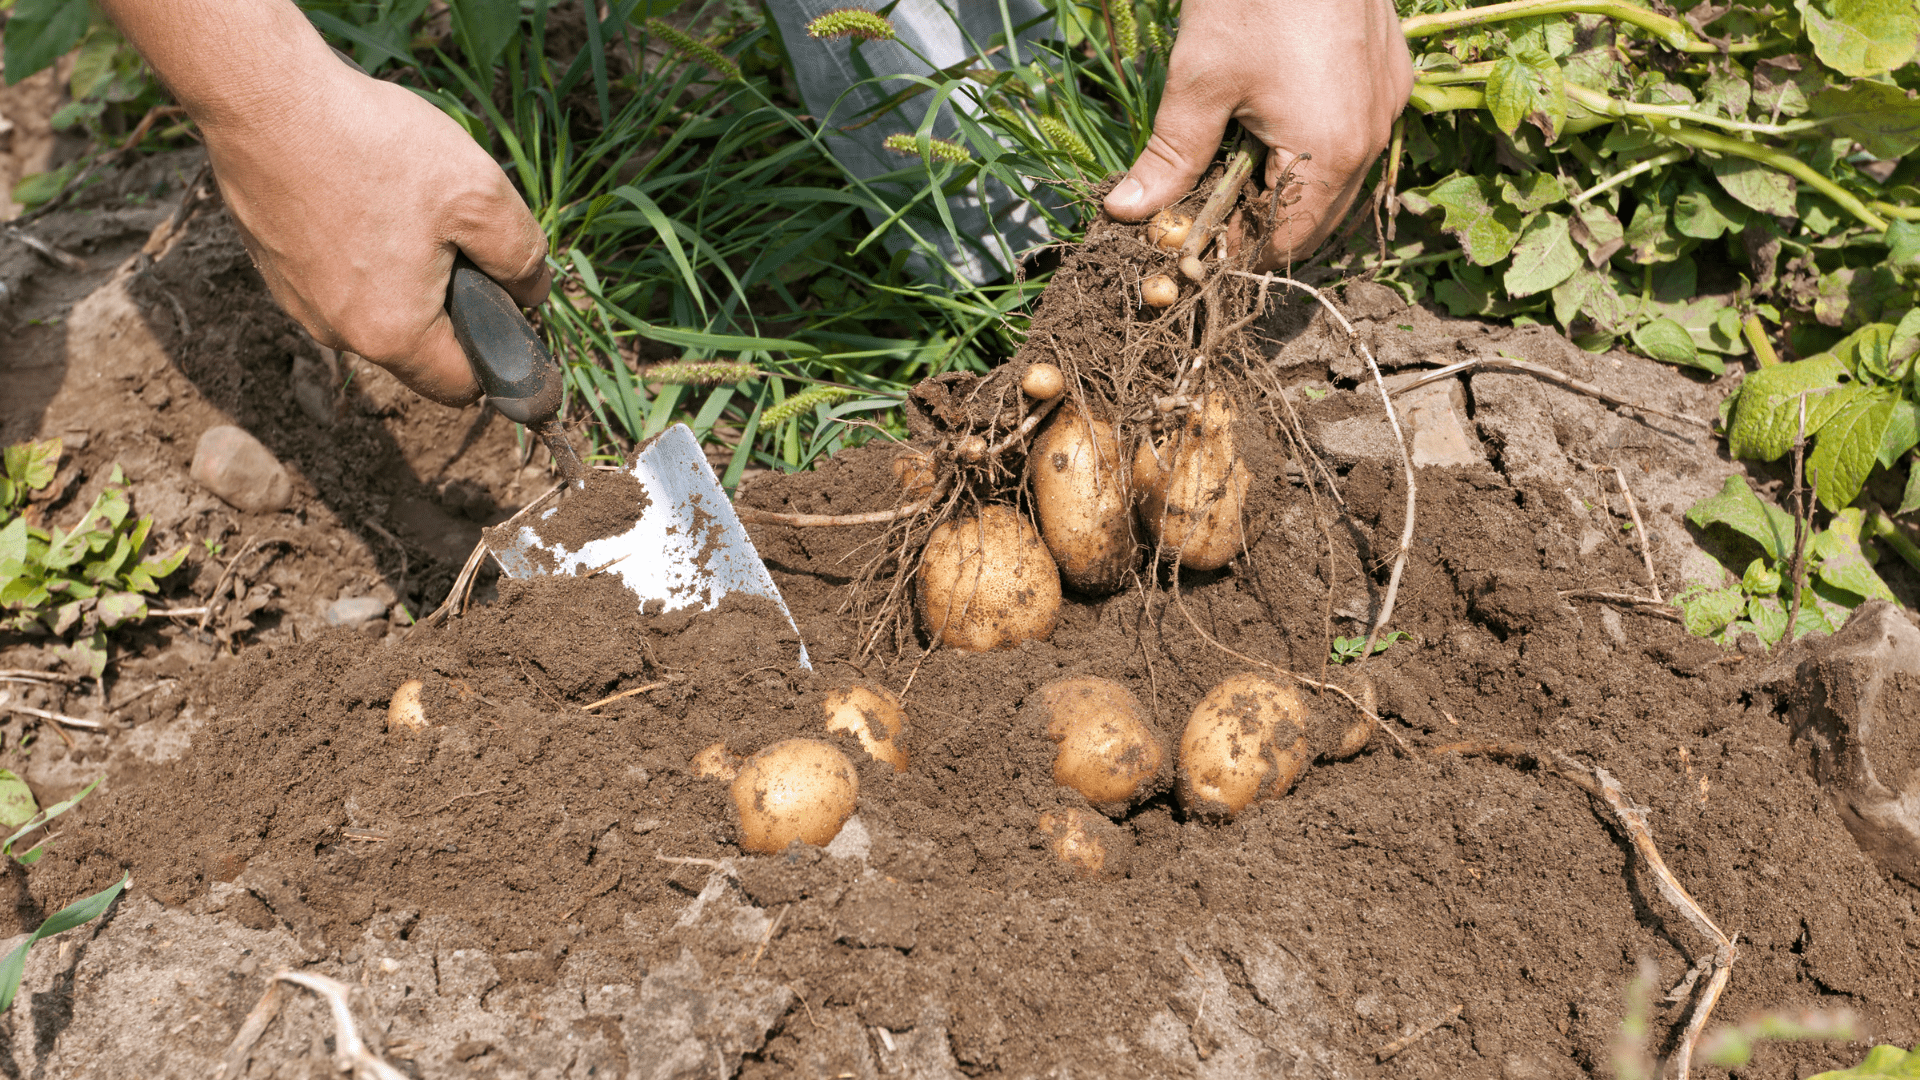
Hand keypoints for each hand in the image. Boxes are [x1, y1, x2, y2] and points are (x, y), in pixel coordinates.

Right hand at [203, 66, 551, 404]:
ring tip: (406, 207)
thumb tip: (533, 291)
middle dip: (450, 308)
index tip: (504, 298)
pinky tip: (362, 197)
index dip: (496, 349)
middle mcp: (337, 334)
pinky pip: (336, 280)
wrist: (262, 96)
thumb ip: (521, 255)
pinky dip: (360, 253)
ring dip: (404, 277)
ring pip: (376, 311)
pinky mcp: (273, 266)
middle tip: (456, 237)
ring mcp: (297, 302)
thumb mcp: (479, 193)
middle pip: (418, 349)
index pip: (462, 386)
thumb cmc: (374, 145)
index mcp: (392, 335)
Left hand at [1102, 0, 1412, 269]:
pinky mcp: (1387, 72)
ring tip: (1230, 160)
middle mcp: (1372, 137)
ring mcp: (1387, 102)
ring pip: (1334, 177)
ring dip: (1285, 183)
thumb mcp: (1199, 82)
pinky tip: (1267, 120)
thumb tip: (1128, 211)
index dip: (1235, 251)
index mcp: (1331, 153)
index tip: (1189, 244)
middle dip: (1259, 221)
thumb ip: (1170, 157)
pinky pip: (1350, 132)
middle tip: (1202, 205)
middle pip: (1315, 216)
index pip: (1285, 241)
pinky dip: (1310, 144)